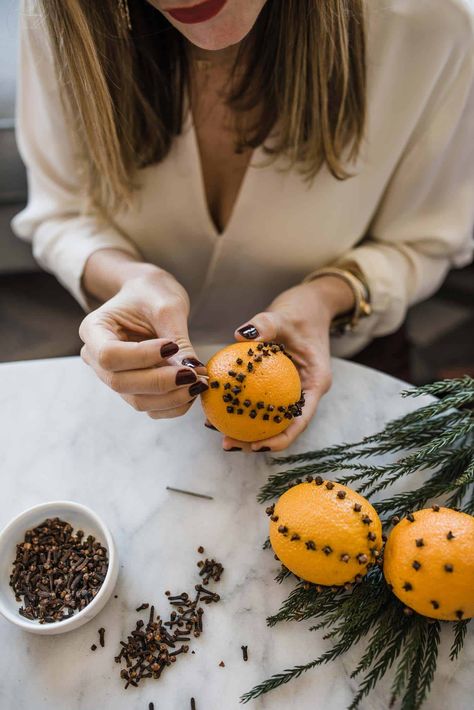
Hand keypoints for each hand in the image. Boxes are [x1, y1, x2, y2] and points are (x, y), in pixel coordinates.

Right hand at [79, 268, 208, 417]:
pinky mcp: (133, 389)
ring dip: (172, 397)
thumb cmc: (152, 293)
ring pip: (137, 401)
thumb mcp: (166, 306)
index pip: (109, 355)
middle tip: (195, 374)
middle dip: (161, 383)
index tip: (172, 346)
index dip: (141, 357)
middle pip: (121, 383)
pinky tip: (195, 389)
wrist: (149, 297)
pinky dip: (175, 404)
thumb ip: (178, 339)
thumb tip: (194, 371)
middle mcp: (96, 358)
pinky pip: (152, 407)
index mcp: (94, 329)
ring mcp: (113, 377)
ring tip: (200, 382)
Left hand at [212, 277, 354, 451]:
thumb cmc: (300, 311)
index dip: (280, 438)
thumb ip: (265, 325)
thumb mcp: (283, 316)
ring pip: (269, 417)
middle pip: (282, 426)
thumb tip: (241, 334)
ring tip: (214, 428)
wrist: (309, 305)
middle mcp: (304, 392)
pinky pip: (259, 400)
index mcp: (315, 383)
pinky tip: (214, 404)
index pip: (300, 420)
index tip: (256, 446)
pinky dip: (240, 404)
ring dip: (244, 427)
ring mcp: (291, 389)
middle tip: (226, 443)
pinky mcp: (277, 383)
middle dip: (255, 441)